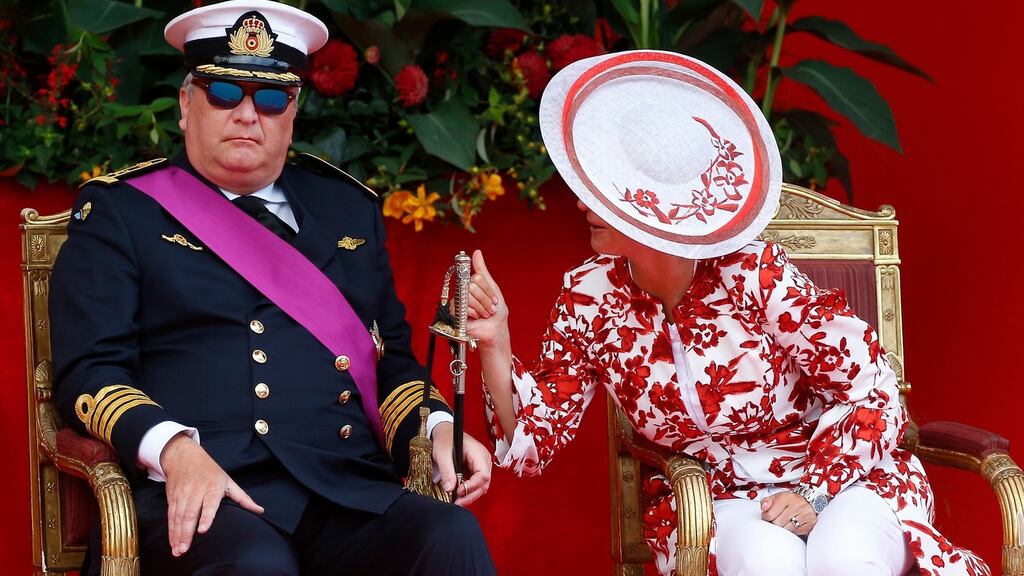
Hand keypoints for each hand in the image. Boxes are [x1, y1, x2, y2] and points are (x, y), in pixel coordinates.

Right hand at [161, 433, 263, 555]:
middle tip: (185, 550)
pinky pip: (171, 516)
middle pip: (190, 514)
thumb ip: (243, 498)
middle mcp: (196, 491)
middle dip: (186, 533)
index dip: (206, 517)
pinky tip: (172, 542)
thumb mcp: (228, 480)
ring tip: (178, 551)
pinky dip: (171, 530)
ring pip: (178, 517)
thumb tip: (260, 511)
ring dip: (177, 535)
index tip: (202, 530)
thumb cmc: (209, 470)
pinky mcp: (172, 497)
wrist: (184, 456)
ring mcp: (182, 494)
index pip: (209, 504)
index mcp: (212, 487)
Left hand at [430, 422, 491, 505]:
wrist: (444, 432)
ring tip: (456, 502)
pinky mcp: (475, 471)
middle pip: (484, 483)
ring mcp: (481, 466)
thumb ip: (447, 471)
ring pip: (481, 486)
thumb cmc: (444, 439)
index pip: (483, 475)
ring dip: (470, 495)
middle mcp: (483, 461)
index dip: (472, 486)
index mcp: (479, 453)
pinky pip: (475, 484)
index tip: (458, 491)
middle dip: (471, 495)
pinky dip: (468, 492)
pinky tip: (458, 496)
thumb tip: (449, 489)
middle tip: (457, 503)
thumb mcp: (442, 454)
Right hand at [466, 249, 508, 349]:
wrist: (494, 330)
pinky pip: (463, 307)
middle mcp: (463, 291)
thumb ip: (482, 270)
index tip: (494, 299)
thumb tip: (476, 252)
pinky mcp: (454, 312)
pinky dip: (473, 313)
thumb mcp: (492, 288)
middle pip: (472, 286)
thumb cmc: (495, 311)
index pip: (476, 278)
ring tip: (484, 314)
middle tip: (490, 309)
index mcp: (471, 284)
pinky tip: (476, 318)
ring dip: (481, 307)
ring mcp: (458, 301)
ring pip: (468, 296)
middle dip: (485, 300)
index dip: (487, 289)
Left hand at [760, 491, 816, 535]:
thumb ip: (766, 502)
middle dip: (775, 523)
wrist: (809, 501)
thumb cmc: (790, 501)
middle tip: (777, 519)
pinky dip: (793, 531)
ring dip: (783, 528)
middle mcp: (797, 505)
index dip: (766, 517)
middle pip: (778, 523)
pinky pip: (796, 533)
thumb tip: (763, 508)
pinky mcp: (810, 523)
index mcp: (786, 497)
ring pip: (787, 529)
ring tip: (785, 522)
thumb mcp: (776, 497)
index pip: (770, 514)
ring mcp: (805, 514)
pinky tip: (793, 525)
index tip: (768, 516)